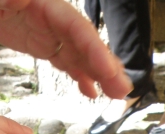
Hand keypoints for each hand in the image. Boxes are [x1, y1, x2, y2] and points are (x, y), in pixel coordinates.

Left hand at [0, 0, 132, 99]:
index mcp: (44, 3)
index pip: (75, 27)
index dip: (93, 48)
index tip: (107, 69)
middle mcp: (53, 17)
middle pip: (85, 42)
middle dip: (106, 66)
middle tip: (123, 89)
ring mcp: (49, 31)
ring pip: (79, 54)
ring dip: (99, 74)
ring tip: (116, 94)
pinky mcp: (41, 43)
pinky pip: (65, 61)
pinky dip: (79, 76)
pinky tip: (90, 92)